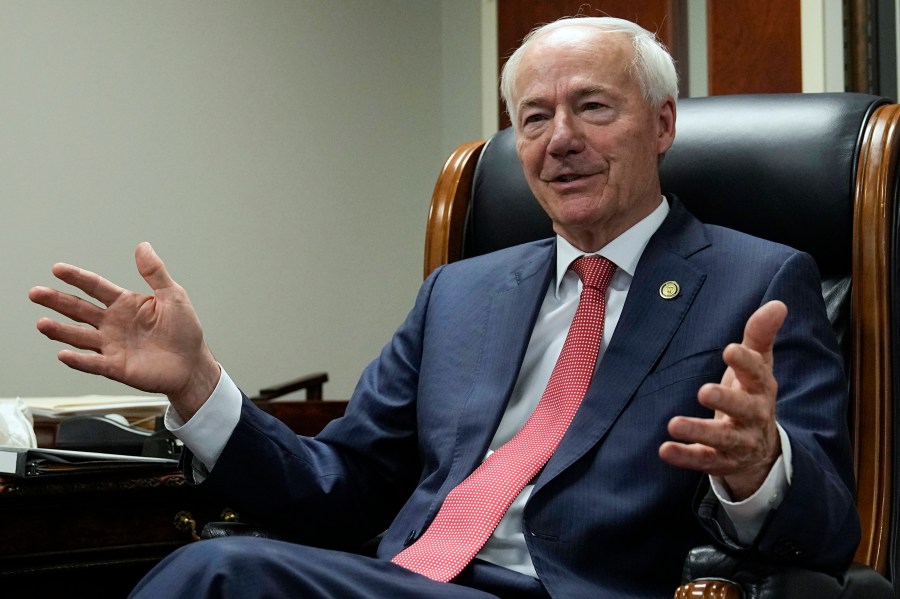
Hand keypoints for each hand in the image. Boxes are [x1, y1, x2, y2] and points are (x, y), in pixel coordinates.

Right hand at [29, 242, 219, 419]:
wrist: (192, 364)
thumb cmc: (184, 331)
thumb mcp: (173, 296)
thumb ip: (155, 273)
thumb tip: (143, 246)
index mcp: (125, 304)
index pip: (95, 287)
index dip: (77, 278)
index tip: (58, 268)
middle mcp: (113, 323)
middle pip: (79, 309)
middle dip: (57, 301)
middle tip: (36, 293)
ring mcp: (112, 345)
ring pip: (80, 337)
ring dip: (61, 331)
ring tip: (42, 323)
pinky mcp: (117, 367)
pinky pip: (94, 363)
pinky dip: (79, 360)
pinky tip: (64, 354)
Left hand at [659, 300, 787, 500]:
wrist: (760, 449)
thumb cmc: (751, 394)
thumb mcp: (758, 365)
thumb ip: (760, 336)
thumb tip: (778, 304)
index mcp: (761, 389)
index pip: (758, 374)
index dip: (746, 362)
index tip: (730, 350)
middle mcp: (753, 416)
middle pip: (744, 409)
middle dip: (726, 401)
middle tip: (703, 391)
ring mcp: (738, 442)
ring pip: (722, 439)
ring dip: (698, 431)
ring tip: (673, 424)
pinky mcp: (720, 460)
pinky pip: (703, 460)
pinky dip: (685, 456)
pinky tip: (665, 449)